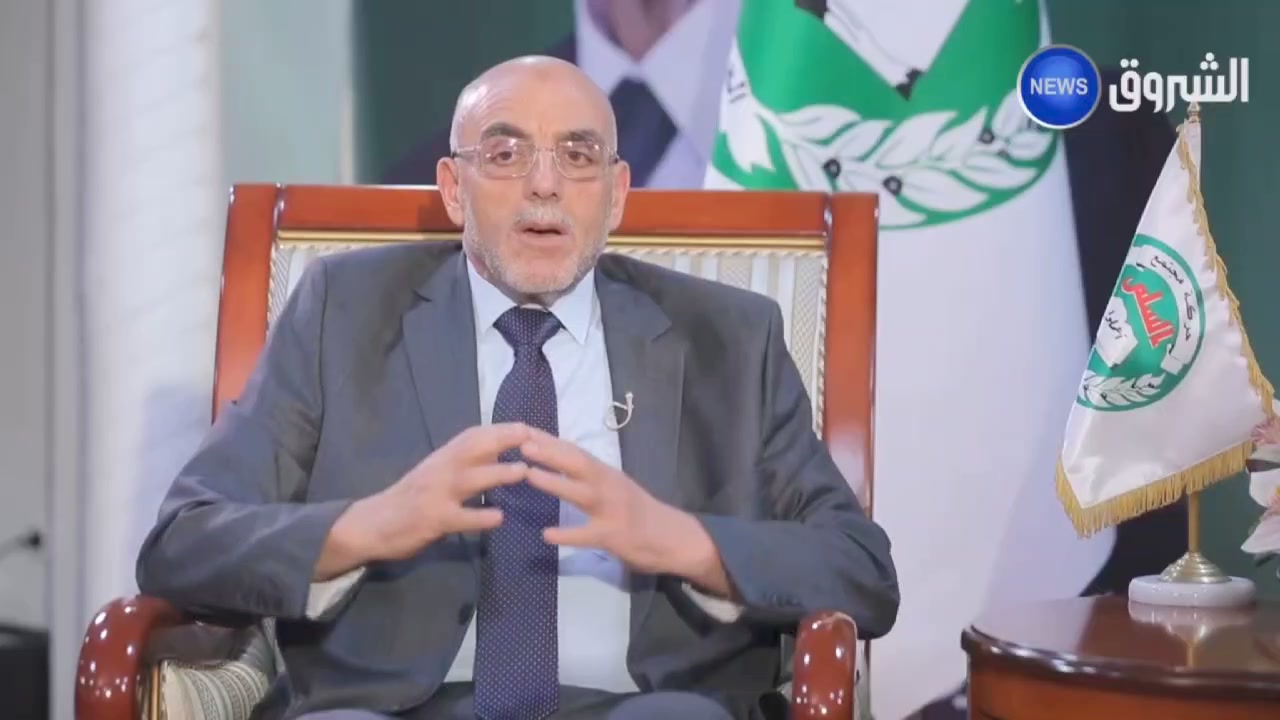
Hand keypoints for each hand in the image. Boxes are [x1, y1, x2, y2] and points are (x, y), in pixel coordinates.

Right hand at [316, 423, 530, 578]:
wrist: (372, 524)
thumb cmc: (411, 497)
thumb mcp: (436, 471)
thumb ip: (465, 461)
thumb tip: (499, 446)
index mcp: (443, 457)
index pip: (474, 436)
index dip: (502, 430)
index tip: (528, 427)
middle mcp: (440, 469)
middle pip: (473, 448)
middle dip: (503, 441)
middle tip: (533, 439)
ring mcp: (435, 494)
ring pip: (469, 479)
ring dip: (496, 473)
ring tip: (522, 472)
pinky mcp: (433, 520)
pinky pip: (459, 517)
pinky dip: (480, 516)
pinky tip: (499, 518)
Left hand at [520, 428, 733, 596]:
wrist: (673, 537)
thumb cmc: (639, 511)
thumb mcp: (615, 485)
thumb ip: (591, 475)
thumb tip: (558, 460)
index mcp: (607, 473)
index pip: (575, 451)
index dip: (549, 440)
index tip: (523, 429)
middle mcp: (609, 485)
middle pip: (578, 464)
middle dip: (550, 452)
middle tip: (521, 442)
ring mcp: (612, 510)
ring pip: (580, 493)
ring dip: (554, 483)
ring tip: (529, 475)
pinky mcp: (614, 535)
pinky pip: (587, 535)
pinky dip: (567, 534)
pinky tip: (547, 534)